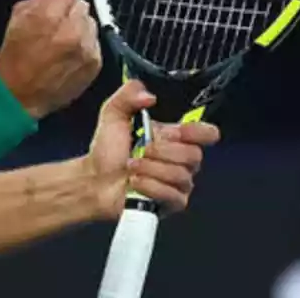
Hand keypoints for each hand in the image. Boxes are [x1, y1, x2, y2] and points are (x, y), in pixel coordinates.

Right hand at [0, 0, 102, 118]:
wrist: (20, 96)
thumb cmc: (15, 57)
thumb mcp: (17, 18)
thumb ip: (38, 0)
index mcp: (48, 14)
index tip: (52, 5)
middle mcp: (71, 28)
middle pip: (81, 4)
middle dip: (68, 13)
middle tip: (55, 27)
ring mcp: (86, 46)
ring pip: (90, 23)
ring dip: (79, 29)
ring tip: (63, 44)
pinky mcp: (95, 62)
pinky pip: (94, 43)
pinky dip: (85, 47)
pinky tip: (69, 57)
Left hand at [85, 80, 220, 219]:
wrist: (94, 179)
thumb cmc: (107, 149)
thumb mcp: (113, 114)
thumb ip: (128, 96)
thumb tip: (149, 96)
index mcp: (172, 137)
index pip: (205, 134)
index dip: (199, 132)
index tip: (178, 132)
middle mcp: (180, 160)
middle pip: (194, 155)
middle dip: (163, 152)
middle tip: (141, 151)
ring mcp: (178, 183)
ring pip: (181, 176)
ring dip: (151, 170)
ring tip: (131, 167)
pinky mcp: (172, 203)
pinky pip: (173, 196)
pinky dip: (151, 187)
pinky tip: (135, 183)